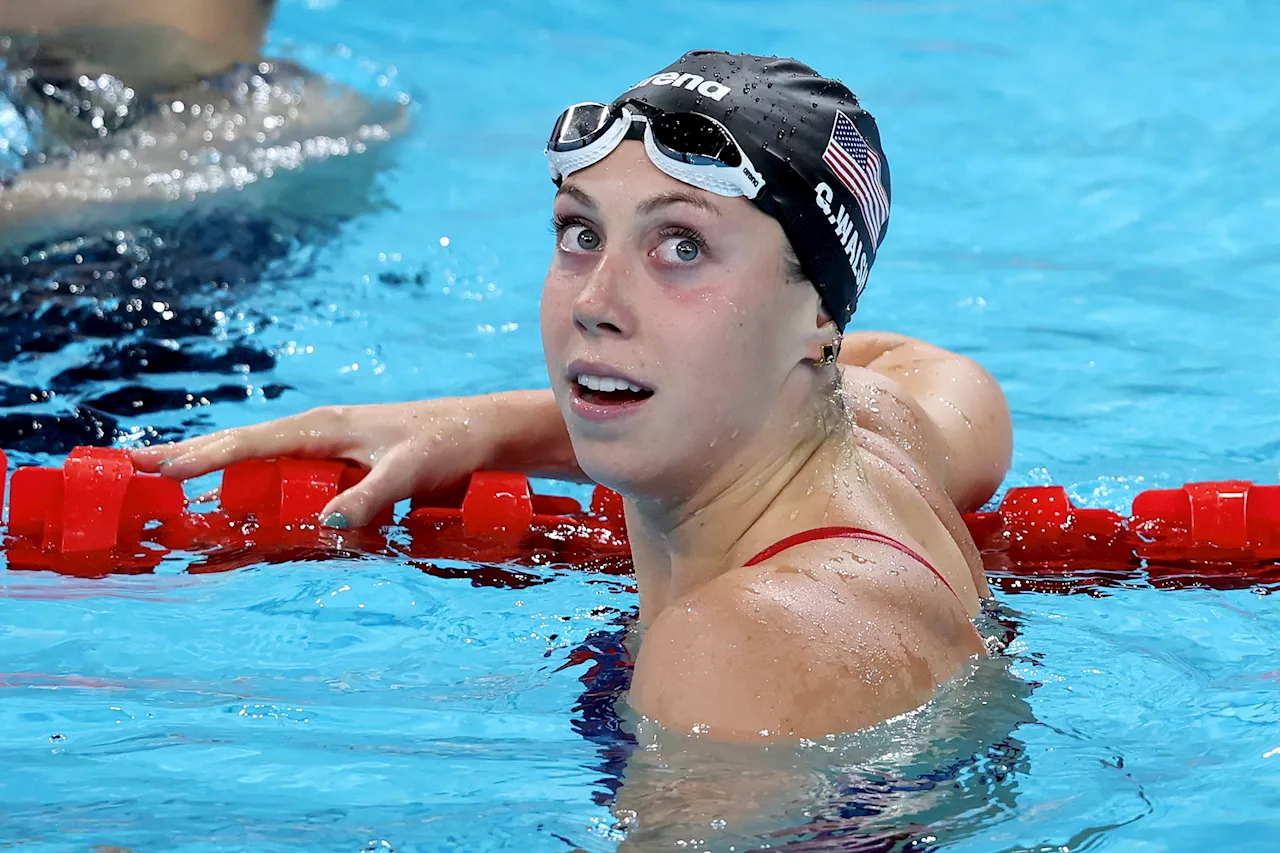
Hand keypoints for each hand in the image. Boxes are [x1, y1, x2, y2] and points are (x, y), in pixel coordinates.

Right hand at [130, 397, 501, 528]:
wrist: (483, 433)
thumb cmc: (449, 445)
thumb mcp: (411, 472)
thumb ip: (371, 497)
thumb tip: (327, 525)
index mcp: (325, 428)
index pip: (251, 443)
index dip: (204, 457)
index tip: (159, 469)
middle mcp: (318, 432)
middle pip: (241, 445)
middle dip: (190, 454)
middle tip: (135, 466)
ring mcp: (327, 446)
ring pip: (258, 456)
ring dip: (214, 464)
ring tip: (166, 474)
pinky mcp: (341, 461)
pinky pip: (284, 470)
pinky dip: (250, 476)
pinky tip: (234, 489)